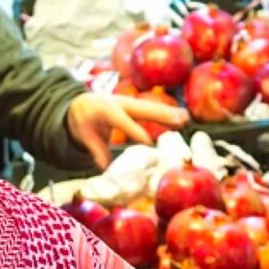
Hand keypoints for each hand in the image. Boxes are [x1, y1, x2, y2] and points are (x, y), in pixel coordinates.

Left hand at [66, 93, 189, 169]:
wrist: (81, 102)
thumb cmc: (83, 120)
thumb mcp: (85, 135)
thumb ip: (95, 150)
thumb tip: (105, 167)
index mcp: (106, 110)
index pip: (122, 121)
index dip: (134, 130)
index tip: (148, 142)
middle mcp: (120, 103)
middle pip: (143, 109)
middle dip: (160, 115)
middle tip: (179, 122)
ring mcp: (130, 101)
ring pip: (151, 107)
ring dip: (169, 112)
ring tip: (186, 119)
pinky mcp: (136, 104)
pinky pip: (153, 108)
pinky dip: (168, 111)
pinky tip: (183, 116)